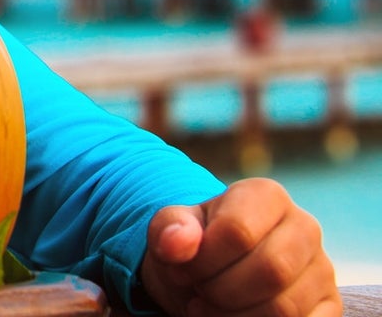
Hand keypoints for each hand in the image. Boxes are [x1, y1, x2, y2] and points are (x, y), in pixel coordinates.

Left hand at [139, 178, 338, 316]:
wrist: (212, 269)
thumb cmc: (195, 245)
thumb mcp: (173, 228)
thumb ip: (169, 228)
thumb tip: (176, 243)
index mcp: (266, 196)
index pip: (237, 231)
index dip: (201, 260)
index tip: (181, 268)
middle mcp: (304, 227)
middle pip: (271, 271)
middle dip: (220, 290)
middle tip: (198, 292)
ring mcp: (322, 267)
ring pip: (287, 307)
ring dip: (235, 316)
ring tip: (210, 307)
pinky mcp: (329, 304)